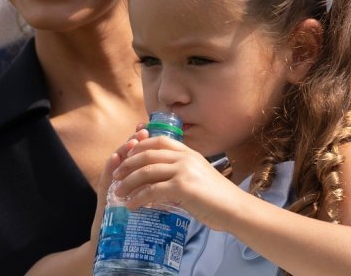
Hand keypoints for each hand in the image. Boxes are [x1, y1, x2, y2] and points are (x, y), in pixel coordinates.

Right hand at [90, 126, 150, 245]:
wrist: (117, 246)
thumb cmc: (135, 224)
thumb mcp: (151, 205)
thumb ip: (159, 189)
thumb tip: (176, 176)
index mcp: (135, 180)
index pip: (140, 157)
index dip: (145, 143)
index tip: (152, 129)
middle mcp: (122, 180)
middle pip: (127, 156)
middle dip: (135, 142)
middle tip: (142, 131)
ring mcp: (111, 188)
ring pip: (115, 164)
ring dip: (122, 151)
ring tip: (130, 141)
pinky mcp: (103, 199)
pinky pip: (105, 181)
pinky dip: (109, 168)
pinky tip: (114, 159)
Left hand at [110, 136, 239, 231]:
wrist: (235, 208)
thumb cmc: (218, 197)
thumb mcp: (199, 176)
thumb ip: (181, 172)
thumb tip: (161, 181)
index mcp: (188, 152)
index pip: (157, 141)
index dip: (139, 147)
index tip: (126, 157)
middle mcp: (184, 157)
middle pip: (147, 155)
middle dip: (127, 165)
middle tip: (115, 176)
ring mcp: (183, 171)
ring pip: (146, 171)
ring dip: (128, 182)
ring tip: (118, 192)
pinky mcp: (182, 187)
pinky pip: (152, 190)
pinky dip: (138, 198)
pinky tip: (131, 205)